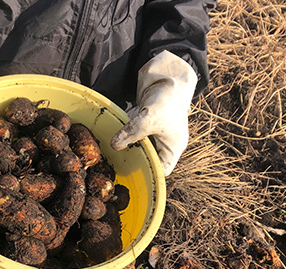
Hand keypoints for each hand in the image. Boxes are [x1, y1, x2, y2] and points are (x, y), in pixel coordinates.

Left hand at [110, 51, 197, 175]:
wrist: (168, 77)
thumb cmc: (167, 100)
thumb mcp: (148, 118)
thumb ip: (131, 133)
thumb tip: (114, 146)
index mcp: (173, 149)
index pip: (162, 171)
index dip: (148, 174)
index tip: (129, 171)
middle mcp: (166, 145)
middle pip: (150, 161)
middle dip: (135, 162)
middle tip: (115, 165)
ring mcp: (157, 136)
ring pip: (141, 149)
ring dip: (129, 150)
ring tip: (112, 154)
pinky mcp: (147, 127)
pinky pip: (136, 138)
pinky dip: (127, 139)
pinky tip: (116, 140)